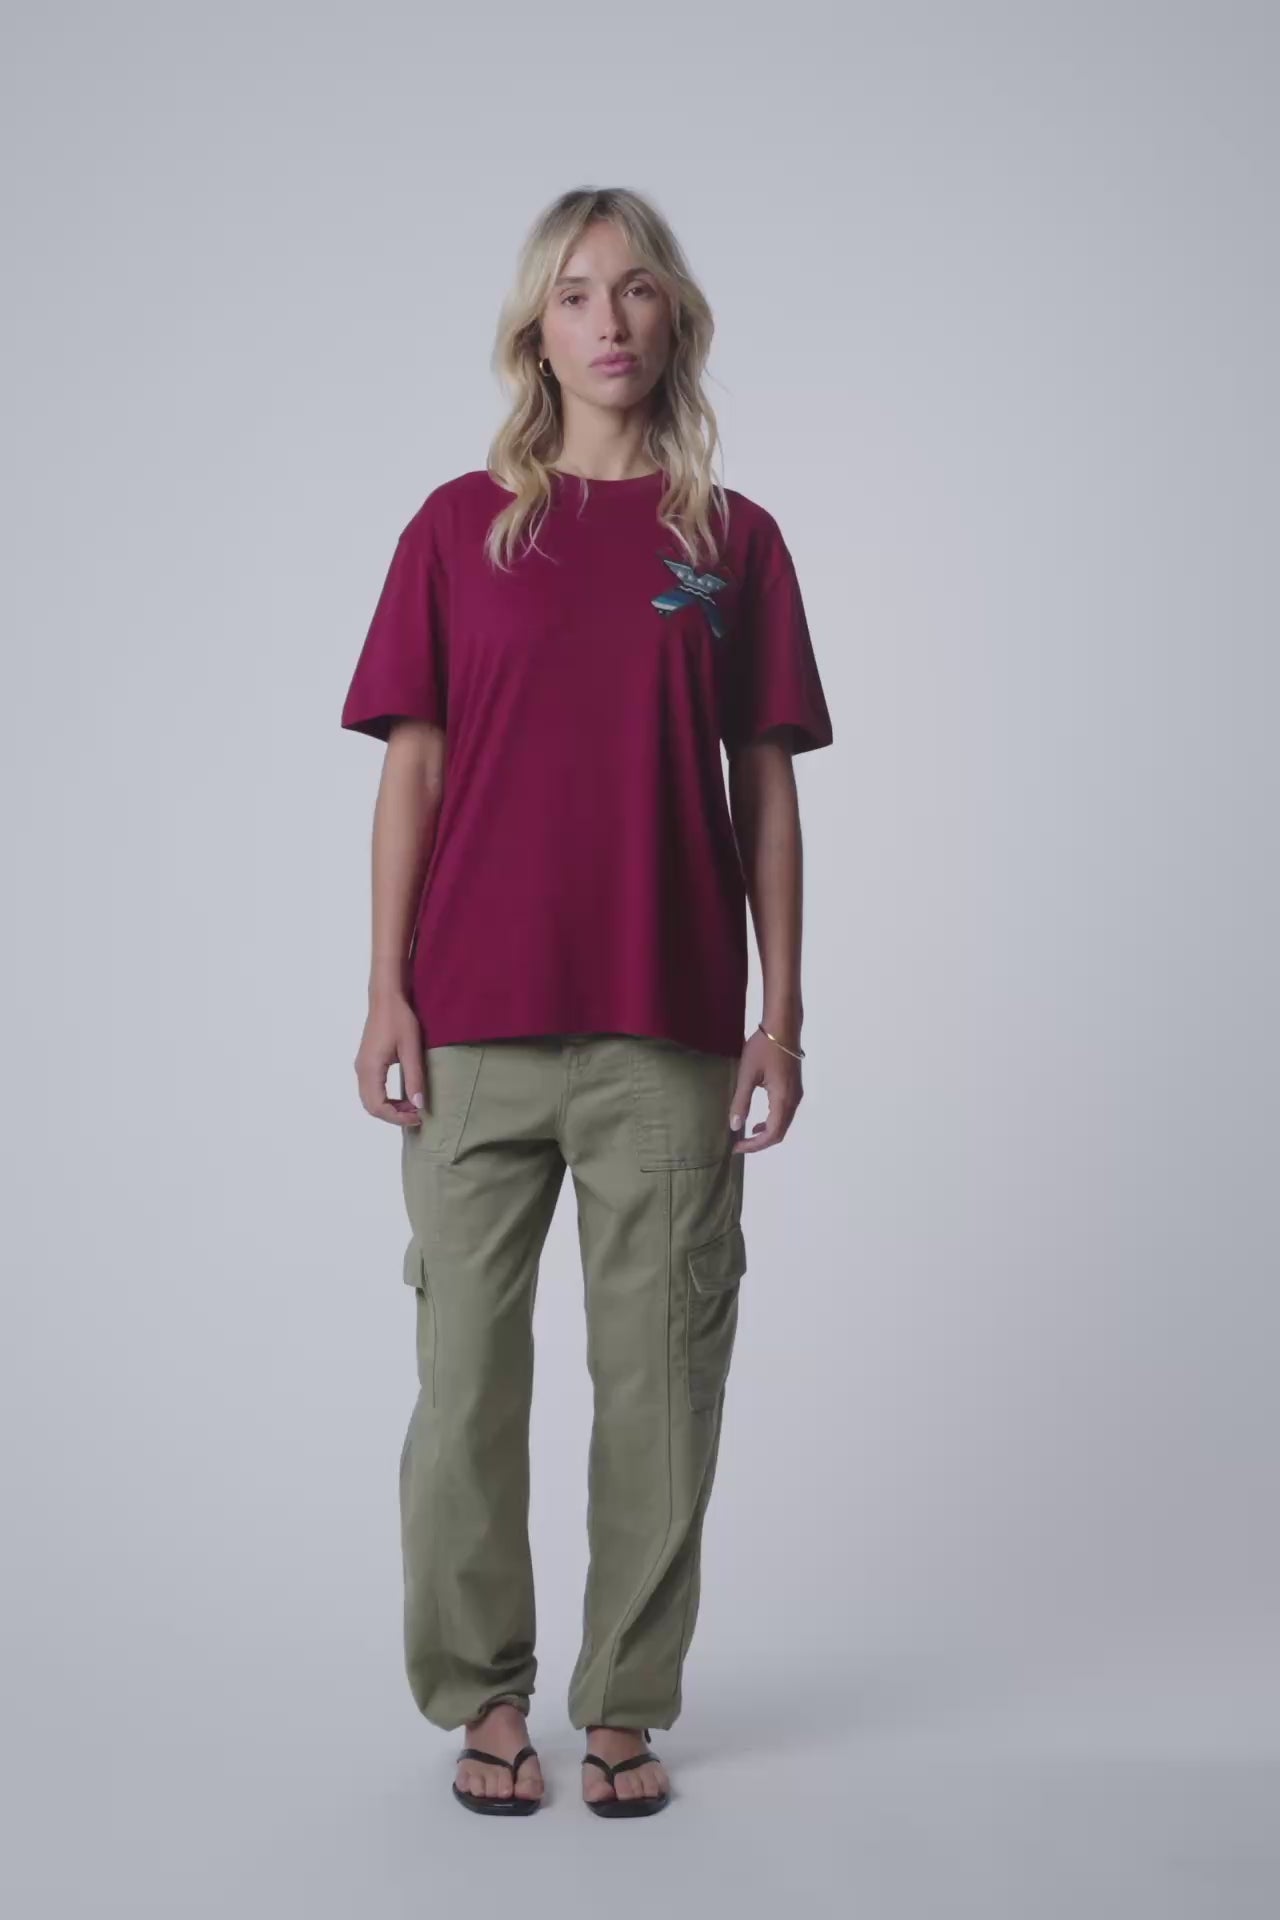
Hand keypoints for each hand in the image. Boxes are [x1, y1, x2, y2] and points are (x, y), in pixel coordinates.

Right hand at [355, 992, 426, 1125]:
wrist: (386, 998)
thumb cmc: (399, 1019)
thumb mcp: (411, 1049)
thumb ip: (414, 1078)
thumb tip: (419, 1105)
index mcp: (370, 1069)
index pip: (378, 1106)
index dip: (398, 1117)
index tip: (418, 1117)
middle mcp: (361, 1070)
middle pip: (371, 1107)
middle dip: (394, 1115)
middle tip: (417, 1114)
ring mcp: (361, 1066)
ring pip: (370, 1100)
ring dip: (390, 1108)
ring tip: (413, 1105)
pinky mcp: (366, 1063)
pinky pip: (371, 1090)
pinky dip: (385, 1099)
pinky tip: (403, 1095)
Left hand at [729, 1024, 802, 1152]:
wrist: (782, 1026)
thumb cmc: (763, 1048)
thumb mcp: (747, 1074)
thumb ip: (741, 1101)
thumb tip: (735, 1126)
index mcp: (783, 1099)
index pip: (772, 1133)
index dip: (755, 1145)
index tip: (737, 1147)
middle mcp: (793, 1100)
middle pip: (780, 1132)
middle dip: (760, 1143)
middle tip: (739, 1145)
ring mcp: (796, 1094)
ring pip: (783, 1124)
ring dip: (766, 1133)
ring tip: (746, 1135)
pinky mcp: (794, 1088)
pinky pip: (785, 1114)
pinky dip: (772, 1122)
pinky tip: (758, 1120)